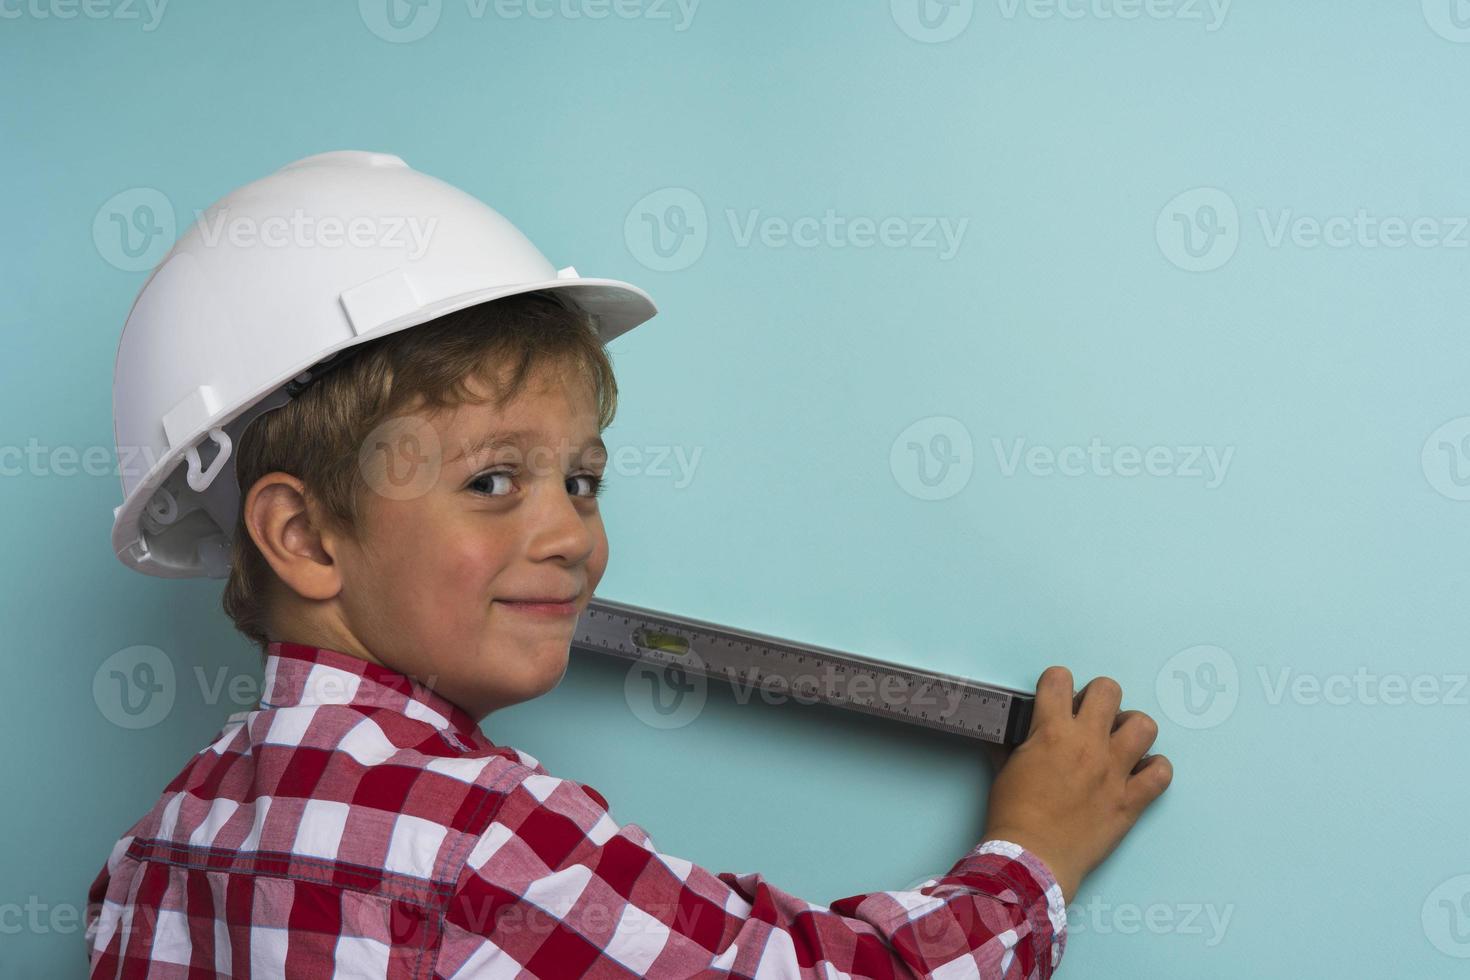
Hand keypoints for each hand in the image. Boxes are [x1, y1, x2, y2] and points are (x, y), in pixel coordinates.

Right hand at [979, 666, 1172, 905]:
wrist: (1031, 857)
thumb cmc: (1012, 814)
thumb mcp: (1004, 770)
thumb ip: (1012, 746)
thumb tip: (1004, 737)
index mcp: (1052, 730)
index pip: (1059, 679)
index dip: (1056, 683)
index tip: (1056, 698)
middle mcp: (1088, 743)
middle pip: (1108, 691)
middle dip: (1098, 698)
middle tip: (1089, 718)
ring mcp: (1114, 770)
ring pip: (1143, 725)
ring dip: (1131, 729)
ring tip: (1119, 743)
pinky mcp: (1131, 799)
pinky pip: (1161, 773)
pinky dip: (1154, 769)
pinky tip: (1140, 774)